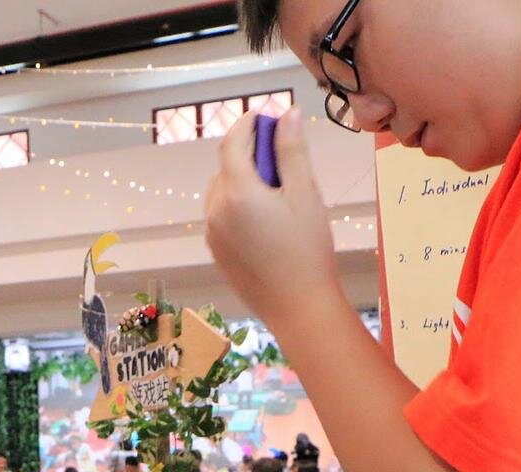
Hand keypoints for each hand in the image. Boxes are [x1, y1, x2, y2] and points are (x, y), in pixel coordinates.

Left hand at [204, 108, 344, 332]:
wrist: (298, 308)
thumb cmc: (308, 250)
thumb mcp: (305, 194)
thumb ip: (292, 151)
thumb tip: (286, 114)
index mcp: (237, 193)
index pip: (232, 143)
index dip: (247, 124)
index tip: (264, 116)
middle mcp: (216, 211)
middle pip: (227, 167)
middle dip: (250, 154)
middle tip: (281, 153)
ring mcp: (212, 233)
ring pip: (222, 191)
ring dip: (243, 179)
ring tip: (277, 189)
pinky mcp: (216, 250)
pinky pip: (222, 215)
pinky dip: (238, 203)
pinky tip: (266, 217)